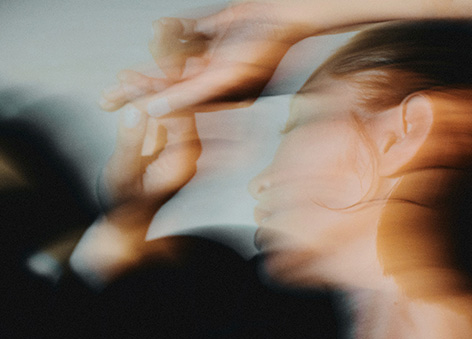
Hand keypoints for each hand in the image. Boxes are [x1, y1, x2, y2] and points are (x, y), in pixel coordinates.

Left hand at [99, 2, 310, 116]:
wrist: (285, 13)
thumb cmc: (264, 48)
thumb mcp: (223, 77)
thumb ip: (190, 95)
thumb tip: (155, 111)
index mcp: (219, 95)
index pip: (174, 101)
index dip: (145, 100)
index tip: (118, 101)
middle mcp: (216, 78)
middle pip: (168, 86)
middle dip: (138, 89)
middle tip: (106, 97)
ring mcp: (216, 54)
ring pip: (175, 60)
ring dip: (155, 56)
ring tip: (129, 64)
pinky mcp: (217, 30)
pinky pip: (189, 32)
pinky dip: (174, 30)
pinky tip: (161, 26)